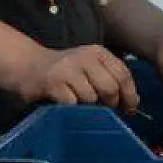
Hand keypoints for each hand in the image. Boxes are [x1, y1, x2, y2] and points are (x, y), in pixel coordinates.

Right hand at [17, 45, 137, 110]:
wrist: (29, 66)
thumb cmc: (65, 73)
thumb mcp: (91, 69)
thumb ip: (112, 81)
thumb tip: (134, 103)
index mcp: (98, 52)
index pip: (123, 74)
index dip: (129, 96)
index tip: (128, 110)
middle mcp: (84, 57)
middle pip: (110, 88)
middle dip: (109, 104)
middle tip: (102, 109)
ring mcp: (67, 68)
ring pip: (91, 98)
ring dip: (87, 108)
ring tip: (78, 103)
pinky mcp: (53, 82)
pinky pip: (72, 104)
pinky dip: (72, 110)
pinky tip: (65, 105)